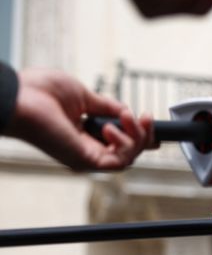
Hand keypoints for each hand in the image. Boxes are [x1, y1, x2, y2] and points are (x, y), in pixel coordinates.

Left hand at [7, 69, 154, 170]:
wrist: (20, 96)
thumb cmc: (39, 92)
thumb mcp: (83, 95)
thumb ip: (107, 106)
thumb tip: (127, 111)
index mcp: (84, 135)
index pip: (120, 143)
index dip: (139, 134)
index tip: (148, 119)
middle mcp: (87, 149)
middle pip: (130, 152)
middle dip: (144, 134)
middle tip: (144, 116)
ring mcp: (86, 156)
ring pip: (129, 158)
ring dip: (137, 137)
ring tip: (127, 118)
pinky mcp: (85, 160)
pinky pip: (119, 162)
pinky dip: (124, 145)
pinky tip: (111, 128)